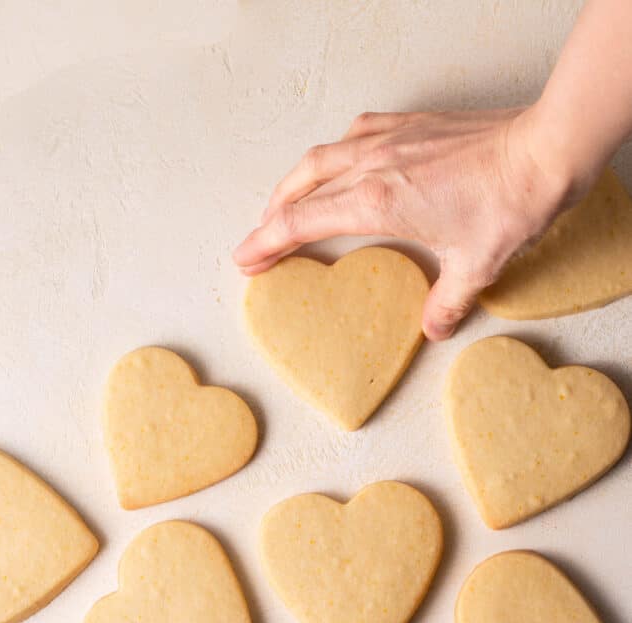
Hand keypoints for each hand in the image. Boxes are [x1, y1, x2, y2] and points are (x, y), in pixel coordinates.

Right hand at [233, 107, 575, 339]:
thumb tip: (433, 329)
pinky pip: (352, 136)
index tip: (245, 259)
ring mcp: (389, 140)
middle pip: (300, 190)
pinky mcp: (410, 126)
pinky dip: (333, 155)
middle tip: (255, 244)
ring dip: (294, 185)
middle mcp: (372, 165)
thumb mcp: (475, 265)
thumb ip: (446, 302)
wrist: (544, 148)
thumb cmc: (509, 200)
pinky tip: (337, 163)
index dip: (267, 243)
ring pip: (320, 159)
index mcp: (376, 201)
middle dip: (270, 219)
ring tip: (282, 206)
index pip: (302, 222)